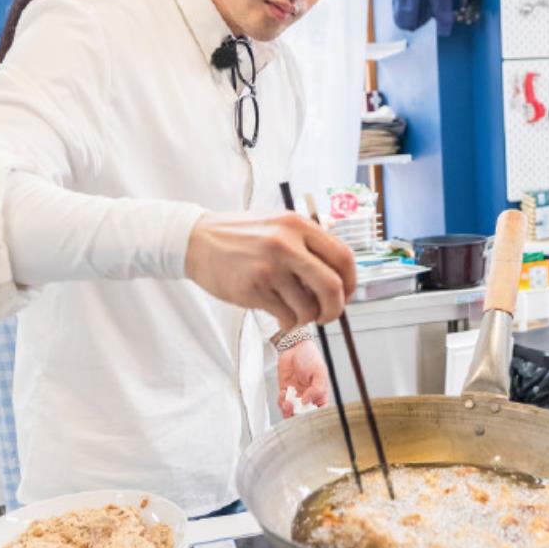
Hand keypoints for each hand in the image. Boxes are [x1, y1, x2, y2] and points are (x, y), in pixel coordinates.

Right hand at [185, 211, 355, 329]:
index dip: (352, 282)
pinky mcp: (253, 288)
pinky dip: (288, 322)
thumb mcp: (279, 225)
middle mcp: (286, 244)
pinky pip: (286, 316)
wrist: (196, 240)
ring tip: (294, 312)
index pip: (343, 257)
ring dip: (306, 318)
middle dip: (335, 309)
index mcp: (298, 225)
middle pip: (333, 286)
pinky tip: (279, 314)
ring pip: (308, 308)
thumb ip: (308, 243)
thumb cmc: (241, 236)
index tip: (346, 294)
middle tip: (327, 315)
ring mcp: (269, 267)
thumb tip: (341, 277)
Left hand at [277, 339, 328, 417]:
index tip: (307, 414)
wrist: (294, 347)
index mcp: (320, 395)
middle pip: (304, 416)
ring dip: (288, 411)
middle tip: (295, 408)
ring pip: (292, 413)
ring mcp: (297, 396)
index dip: (314, 417)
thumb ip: (317, 389)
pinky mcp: (286, 392)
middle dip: (298, 416)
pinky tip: (284, 393)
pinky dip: (281, 402)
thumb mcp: (320, 371)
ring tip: (288, 402)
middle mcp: (309, 398)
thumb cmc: (310, 357)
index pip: (320, 412)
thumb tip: (307, 402)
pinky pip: (282, 404)